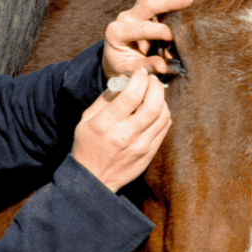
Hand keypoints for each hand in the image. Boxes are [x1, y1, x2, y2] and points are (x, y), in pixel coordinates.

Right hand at [71, 68, 170, 191]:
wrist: (93, 179)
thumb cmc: (87, 145)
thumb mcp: (87, 119)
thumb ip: (106, 99)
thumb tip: (124, 81)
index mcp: (107, 124)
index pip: (132, 95)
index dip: (140, 79)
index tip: (140, 72)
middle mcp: (126, 135)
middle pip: (153, 104)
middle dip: (156, 86)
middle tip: (151, 80)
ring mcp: (140, 146)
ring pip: (163, 115)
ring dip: (162, 99)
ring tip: (154, 93)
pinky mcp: (149, 154)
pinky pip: (164, 128)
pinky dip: (163, 114)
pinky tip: (156, 109)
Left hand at [102, 0, 192, 79]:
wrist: (116, 60)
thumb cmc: (124, 67)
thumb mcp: (131, 70)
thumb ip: (146, 66)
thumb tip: (163, 66)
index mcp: (117, 33)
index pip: (140, 28)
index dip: (157, 31)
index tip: (173, 36)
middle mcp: (124, 18)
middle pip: (146, 5)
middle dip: (168, 2)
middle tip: (189, 0)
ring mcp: (131, 11)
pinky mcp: (140, 9)